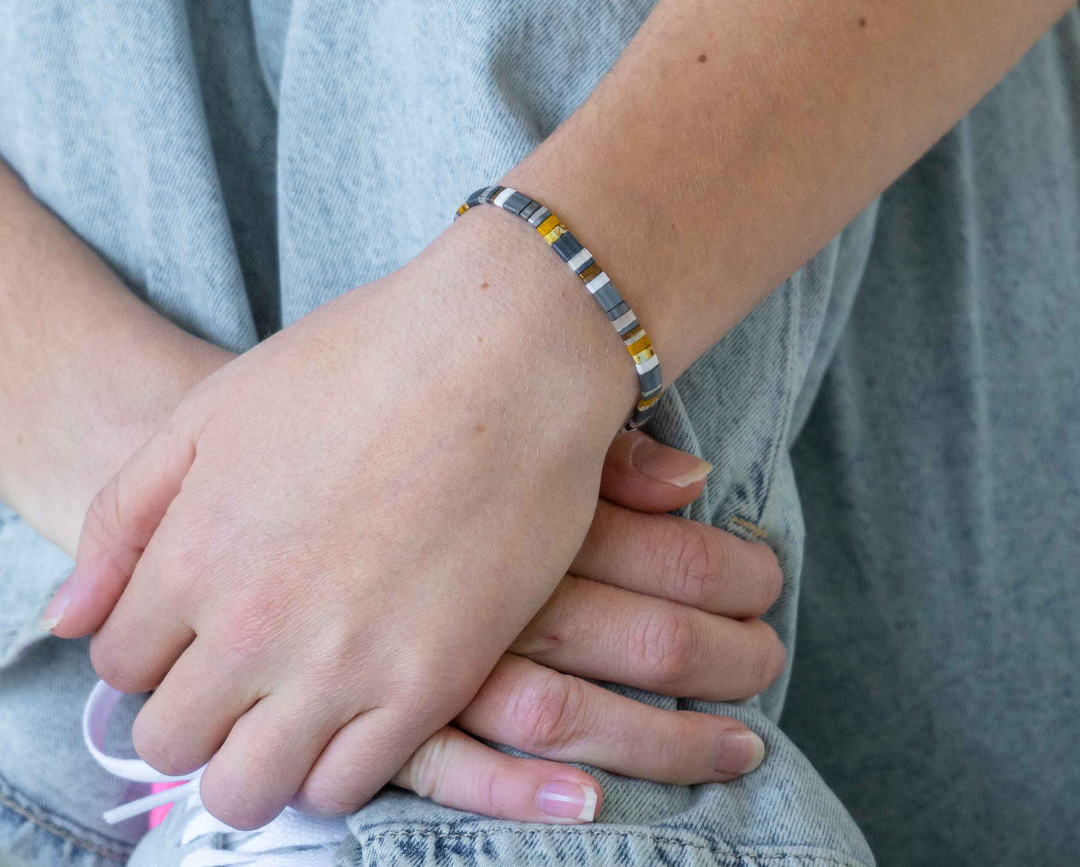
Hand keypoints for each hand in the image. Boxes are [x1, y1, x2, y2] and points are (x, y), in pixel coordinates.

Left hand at [46, 205, 679, 827]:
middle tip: (245, 666)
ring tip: (293, 703)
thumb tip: (66, 622)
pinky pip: (344, 788)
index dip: (156, 646)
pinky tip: (354, 708)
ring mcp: (343, 664)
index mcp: (194, 555)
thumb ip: (128, 516)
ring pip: (246, 791)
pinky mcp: (430, 683)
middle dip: (194, 709)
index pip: (121, 667)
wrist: (506, 352)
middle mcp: (253, 627)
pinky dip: (331, 765)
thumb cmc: (366, 360)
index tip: (201, 623)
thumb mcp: (218, 408)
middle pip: (171, 741)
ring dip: (253, 758)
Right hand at [389, 427, 782, 822]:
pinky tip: (587, 806)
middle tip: (766, 661)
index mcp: (531, 506)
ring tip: (736, 748)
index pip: (678, 555)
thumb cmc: (371, 418)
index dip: (738, 575)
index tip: (767, 581)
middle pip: (649, 641)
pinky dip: (520, 793)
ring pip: (574, 719)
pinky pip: (453, 768)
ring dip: (664, 743)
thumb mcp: (491, 414)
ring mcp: (434, 655)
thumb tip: (695, 477)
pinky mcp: (369, 706)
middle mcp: (498, 587)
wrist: (231, 466)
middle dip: (726, 661)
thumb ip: (598, 454)